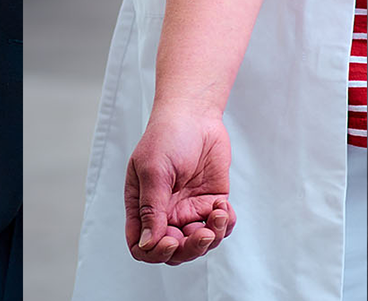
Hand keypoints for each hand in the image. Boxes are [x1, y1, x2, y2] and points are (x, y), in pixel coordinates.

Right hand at [124, 105, 235, 265]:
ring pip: (200, 243)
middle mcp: (165, 213)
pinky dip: (225, 224)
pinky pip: (220, 227)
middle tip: (202, 232)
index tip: (172, 240)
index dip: (156, 252)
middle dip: (190, 248)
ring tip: (218, 212)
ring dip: (212, 235)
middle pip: (175, 251)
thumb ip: (152, 209)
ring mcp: (189, 209)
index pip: (143, 246)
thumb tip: (147, 244)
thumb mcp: (154, 171)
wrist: (195, 115)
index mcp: (142, 207)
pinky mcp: (211, 202)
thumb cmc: (166, 136)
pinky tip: (223, 205)